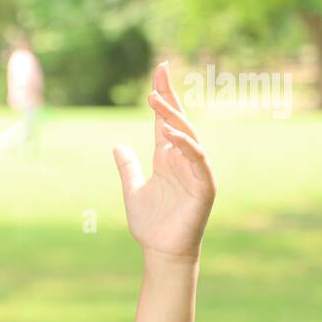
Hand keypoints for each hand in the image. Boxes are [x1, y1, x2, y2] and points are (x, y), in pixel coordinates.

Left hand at [112, 62, 217, 262]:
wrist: (162, 251)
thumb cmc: (151, 223)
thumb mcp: (132, 189)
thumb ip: (128, 167)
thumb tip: (118, 146)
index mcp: (166, 157)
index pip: (165, 119)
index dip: (163, 96)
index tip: (159, 70)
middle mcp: (183, 159)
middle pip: (178, 122)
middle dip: (168, 99)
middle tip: (156, 79)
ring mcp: (196, 171)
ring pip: (189, 137)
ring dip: (175, 119)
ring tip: (157, 103)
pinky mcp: (204, 186)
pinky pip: (198, 160)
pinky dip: (187, 146)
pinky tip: (171, 135)